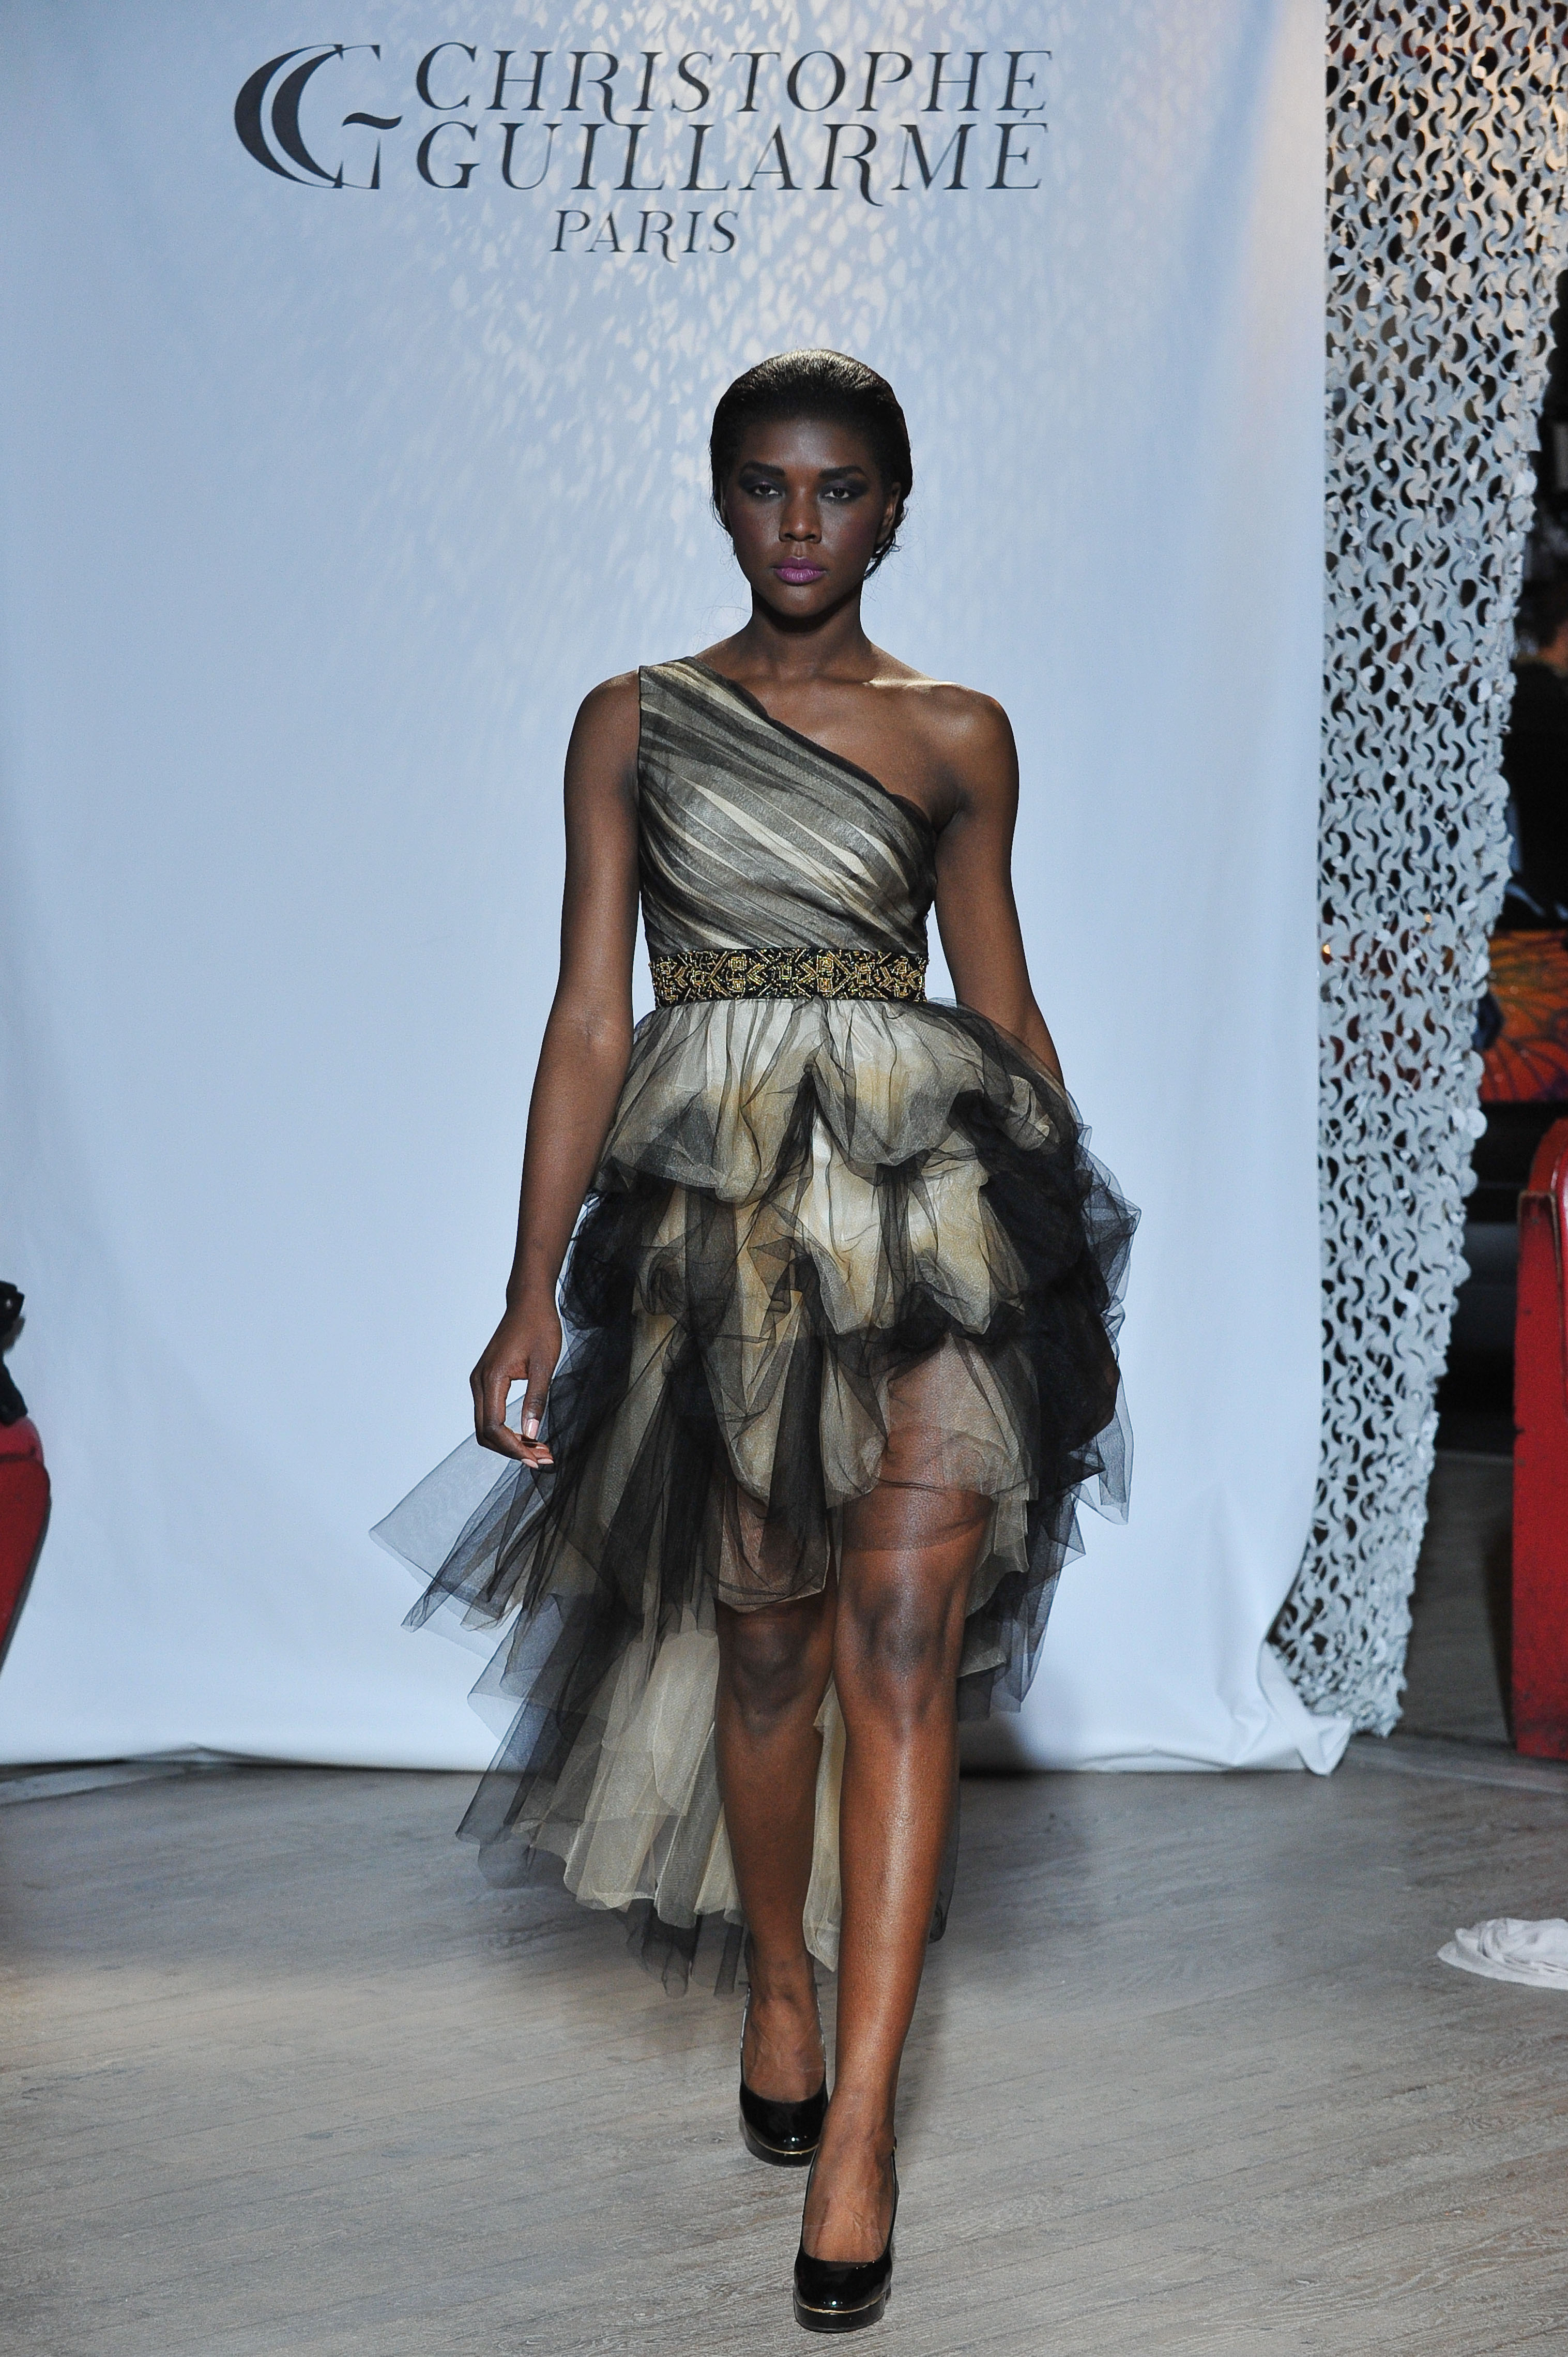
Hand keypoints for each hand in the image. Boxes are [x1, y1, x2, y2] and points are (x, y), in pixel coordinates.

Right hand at [471, 1297, 561, 1465]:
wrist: (528, 1302)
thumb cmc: (539, 1327)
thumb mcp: (544, 1363)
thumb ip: (536, 1399)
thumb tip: (532, 1433)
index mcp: (492, 1377)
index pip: (493, 1426)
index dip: (513, 1448)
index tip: (536, 1459)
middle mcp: (479, 1382)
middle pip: (485, 1432)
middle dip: (512, 1450)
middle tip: (543, 1459)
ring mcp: (480, 1381)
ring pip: (486, 1425)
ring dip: (510, 1442)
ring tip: (540, 1450)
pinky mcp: (486, 1380)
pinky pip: (490, 1413)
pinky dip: (507, 1430)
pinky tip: (529, 1434)